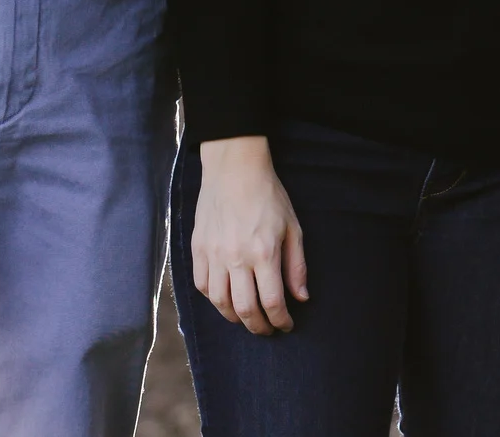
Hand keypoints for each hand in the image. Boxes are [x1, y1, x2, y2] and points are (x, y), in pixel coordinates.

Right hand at [190, 136, 308, 334]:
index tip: (286, 325)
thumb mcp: (293, 227)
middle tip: (267, 330)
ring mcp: (214, 254)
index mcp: (264, 253)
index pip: (272, 302)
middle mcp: (236, 258)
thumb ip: (296, 265)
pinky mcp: (198, 248)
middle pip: (245, 309)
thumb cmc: (268, 196)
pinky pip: (201, 285)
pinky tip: (225, 300)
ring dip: (234, 318)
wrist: (234, 169)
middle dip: (258, 327)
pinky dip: (214, 299)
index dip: (281, 321)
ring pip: (220, 302)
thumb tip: (301, 298)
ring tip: (246, 319)